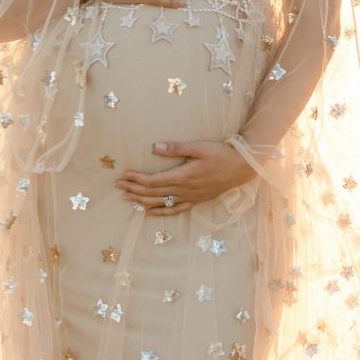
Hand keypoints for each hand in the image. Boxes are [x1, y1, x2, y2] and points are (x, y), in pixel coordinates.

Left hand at [115, 140, 255, 214]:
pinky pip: (175, 209)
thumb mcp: (199, 147)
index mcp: (183, 176)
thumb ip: (176, 148)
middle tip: (118, 185)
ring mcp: (190, 197)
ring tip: (127, 198)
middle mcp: (184, 190)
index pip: (153, 180)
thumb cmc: (220, 154)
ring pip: (161, 203)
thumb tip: (155, 147)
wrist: (241, 168)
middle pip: (153, 192)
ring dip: (142, 201)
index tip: (123, 175)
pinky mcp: (196, 200)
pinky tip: (149, 212)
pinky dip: (160, 212)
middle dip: (134, 189)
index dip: (136, 179)